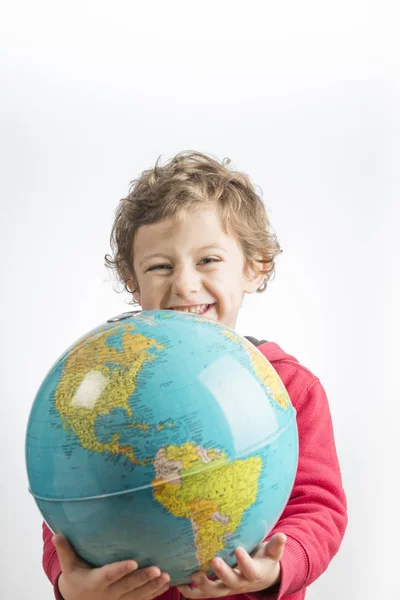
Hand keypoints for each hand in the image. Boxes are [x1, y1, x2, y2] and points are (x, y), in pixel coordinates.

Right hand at [53, 535, 169, 599]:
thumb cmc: (76, 579)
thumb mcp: (69, 567)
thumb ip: (65, 551)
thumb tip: (56, 534)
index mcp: (95, 582)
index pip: (109, 575)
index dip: (120, 570)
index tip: (133, 563)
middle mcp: (109, 594)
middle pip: (128, 586)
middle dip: (142, 578)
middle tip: (157, 569)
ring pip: (138, 595)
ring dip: (153, 586)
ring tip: (166, 576)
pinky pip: (142, 599)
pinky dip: (155, 593)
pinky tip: (166, 585)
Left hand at [177, 533, 285, 598]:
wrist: (261, 578)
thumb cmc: (265, 560)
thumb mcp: (272, 554)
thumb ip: (276, 546)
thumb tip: (283, 536)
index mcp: (254, 574)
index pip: (250, 570)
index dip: (244, 561)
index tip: (238, 549)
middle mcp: (239, 583)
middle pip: (230, 582)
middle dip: (221, 573)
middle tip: (213, 560)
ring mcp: (227, 588)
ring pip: (214, 591)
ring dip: (203, 585)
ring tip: (193, 574)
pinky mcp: (217, 588)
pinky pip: (202, 594)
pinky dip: (191, 591)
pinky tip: (179, 583)